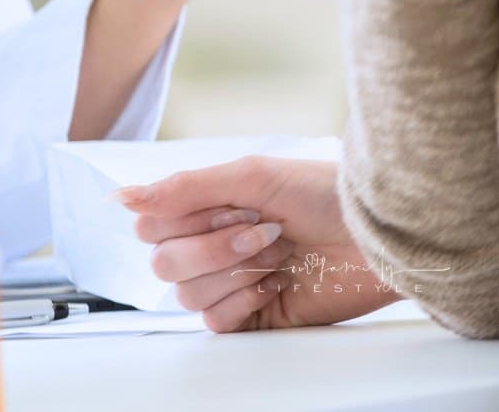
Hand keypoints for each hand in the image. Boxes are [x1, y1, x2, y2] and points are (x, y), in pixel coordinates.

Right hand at [117, 158, 399, 331]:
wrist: (374, 236)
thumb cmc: (321, 193)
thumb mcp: (250, 176)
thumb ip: (183, 188)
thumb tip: (124, 197)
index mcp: (206, 205)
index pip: (152, 224)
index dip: (184, 220)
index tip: (229, 204)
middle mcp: (212, 243)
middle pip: (164, 263)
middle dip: (215, 247)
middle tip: (260, 230)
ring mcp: (231, 281)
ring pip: (188, 295)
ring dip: (235, 273)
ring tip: (276, 254)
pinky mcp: (252, 316)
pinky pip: (217, 323)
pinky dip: (245, 302)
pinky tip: (278, 283)